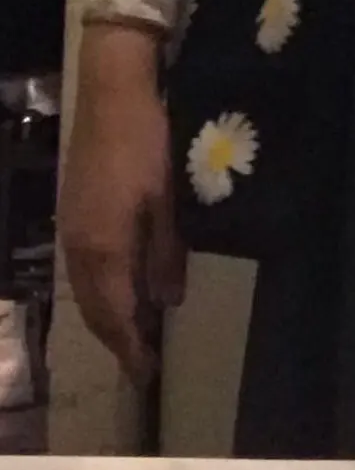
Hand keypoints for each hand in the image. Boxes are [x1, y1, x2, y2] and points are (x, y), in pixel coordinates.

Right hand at [59, 24, 187, 383]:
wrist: (111, 95)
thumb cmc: (147, 144)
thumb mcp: (168, 199)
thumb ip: (166, 253)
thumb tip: (167, 302)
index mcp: (103, 248)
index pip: (114, 315)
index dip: (130, 348)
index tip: (147, 374)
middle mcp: (78, 247)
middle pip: (93, 310)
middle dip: (116, 339)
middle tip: (142, 361)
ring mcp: (70, 229)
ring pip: (84, 290)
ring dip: (106, 315)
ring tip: (134, 331)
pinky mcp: (72, 212)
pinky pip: (82, 268)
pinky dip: (99, 289)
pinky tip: (120, 286)